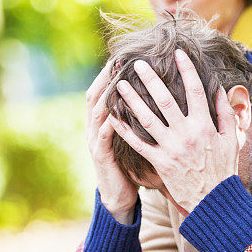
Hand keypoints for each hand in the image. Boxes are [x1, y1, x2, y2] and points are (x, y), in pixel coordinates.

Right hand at [85, 60, 137, 223]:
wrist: (118, 197)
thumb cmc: (131, 165)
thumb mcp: (133, 137)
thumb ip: (139, 117)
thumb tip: (156, 95)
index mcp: (103, 121)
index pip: (103, 90)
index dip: (109, 72)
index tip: (122, 54)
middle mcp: (96, 128)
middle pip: (95, 95)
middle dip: (105, 77)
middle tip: (117, 59)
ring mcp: (96, 142)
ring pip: (97, 113)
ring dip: (107, 96)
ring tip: (116, 80)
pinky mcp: (102, 157)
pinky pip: (105, 138)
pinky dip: (110, 125)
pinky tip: (116, 115)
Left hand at [108, 49, 239, 214]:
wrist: (214, 202)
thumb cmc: (224, 170)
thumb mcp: (230, 139)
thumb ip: (225, 113)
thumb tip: (219, 88)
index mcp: (205, 125)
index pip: (195, 90)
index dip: (186, 70)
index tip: (177, 53)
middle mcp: (186, 134)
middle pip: (165, 100)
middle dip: (150, 79)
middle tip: (137, 64)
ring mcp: (171, 148)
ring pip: (147, 119)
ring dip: (131, 100)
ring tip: (119, 85)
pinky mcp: (159, 163)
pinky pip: (138, 144)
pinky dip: (124, 130)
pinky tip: (113, 117)